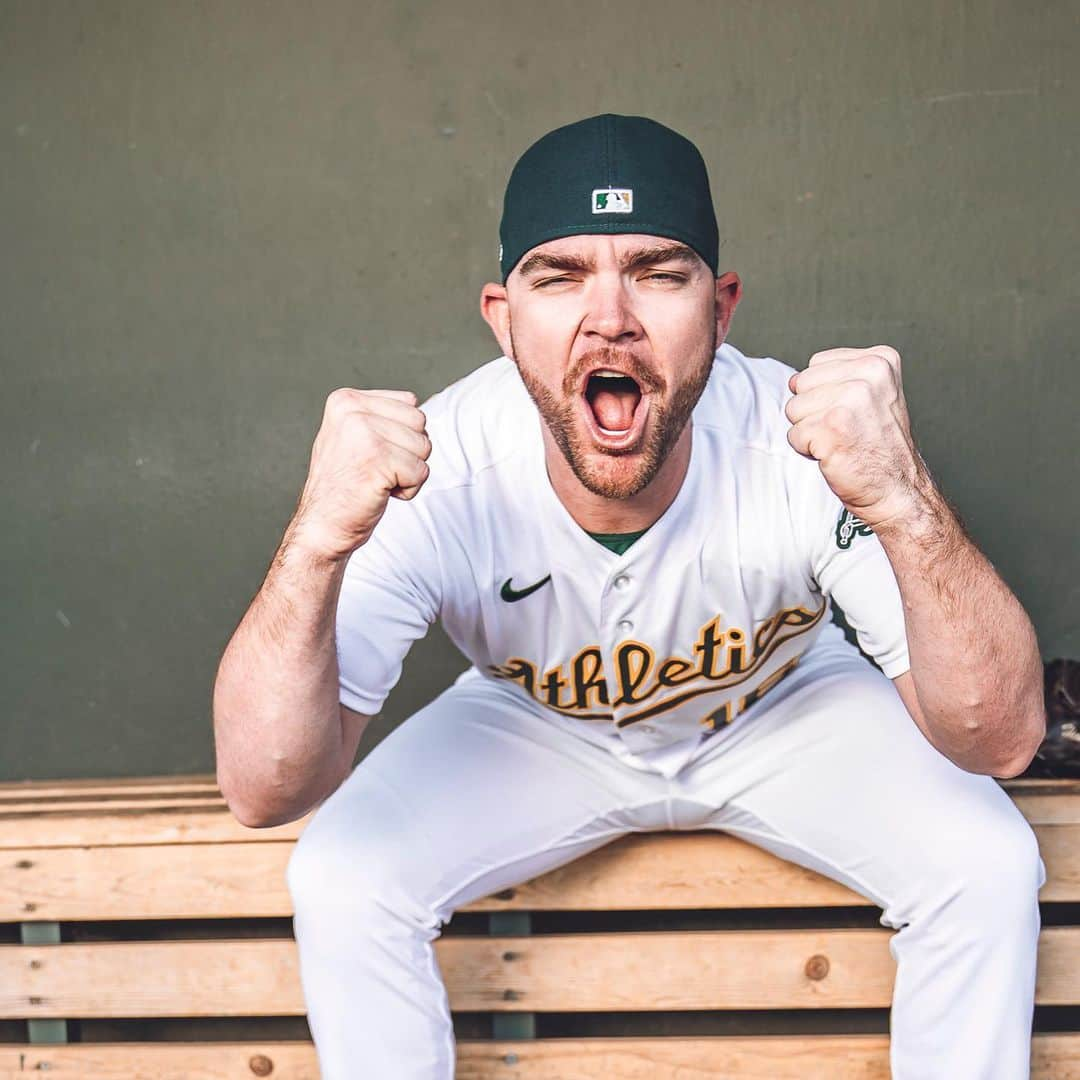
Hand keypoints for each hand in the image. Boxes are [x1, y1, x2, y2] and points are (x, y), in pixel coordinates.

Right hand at [287, 388, 431, 560]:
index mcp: (345, 400)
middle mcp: (353, 412)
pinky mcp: (378, 462)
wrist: (321, 527)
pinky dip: (408, 490)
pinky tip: (379, 493)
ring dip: (408, 472)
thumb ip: (379, 415)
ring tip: (376, 480)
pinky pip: (421, 472)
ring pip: (424, 447)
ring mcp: (364, 435)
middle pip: (420, 423)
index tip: (371, 454)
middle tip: (375, 470)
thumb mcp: (351, 435)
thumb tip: (415, 404)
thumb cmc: (343, 486)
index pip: (410, 404)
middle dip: (408, 452)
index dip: (401, 436)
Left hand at [784, 345, 928, 529]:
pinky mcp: (832, 428)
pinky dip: (807, 450)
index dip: (823, 393)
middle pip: (800, 384)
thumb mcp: (872, 394)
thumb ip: (839, 377)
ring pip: (793, 409)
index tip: (851, 412)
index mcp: (880, 360)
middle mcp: (868, 375)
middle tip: (844, 429)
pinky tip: (835, 454)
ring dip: (809, 431)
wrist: (898, 488)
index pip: (815, 364)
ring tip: (840, 440)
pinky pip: (794, 435)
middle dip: (812, 411)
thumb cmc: (879, 446)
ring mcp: (850, 400)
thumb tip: (793, 380)